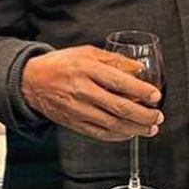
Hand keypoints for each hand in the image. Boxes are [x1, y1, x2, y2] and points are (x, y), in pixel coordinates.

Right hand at [21, 46, 163, 140]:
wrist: (32, 82)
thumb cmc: (60, 65)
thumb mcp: (86, 52)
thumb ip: (113, 59)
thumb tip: (138, 69)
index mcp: (86, 69)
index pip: (119, 81)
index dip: (140, 91)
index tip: (155, 95)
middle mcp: (82, 90)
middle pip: (119, 107)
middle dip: (143, 115)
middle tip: (157, 116)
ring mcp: (78, 110)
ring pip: (112, 124)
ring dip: (135, 129)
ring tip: (150, 128)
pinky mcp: (75, 123)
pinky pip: (101, 133)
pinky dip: (118, 136)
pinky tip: (130, 133)